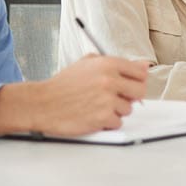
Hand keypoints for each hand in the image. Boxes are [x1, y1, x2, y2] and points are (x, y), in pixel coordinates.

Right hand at [0, 55, 148, 136]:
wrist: (42, 103)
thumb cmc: (63, 85)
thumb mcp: (88, 64)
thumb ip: (117, 63)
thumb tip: (144, 66)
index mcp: (108, 64)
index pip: (140, 73)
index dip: (136, 81)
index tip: (128, 86)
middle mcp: (110, 80)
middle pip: (140, 91)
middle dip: (130, 97)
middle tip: (116, 98)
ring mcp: (107, 100)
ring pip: (128, 109)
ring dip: (116, 111)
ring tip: (97, 107)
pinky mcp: (102, 118)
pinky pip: (118, 122)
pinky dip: (108, 123)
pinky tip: (93, 116)